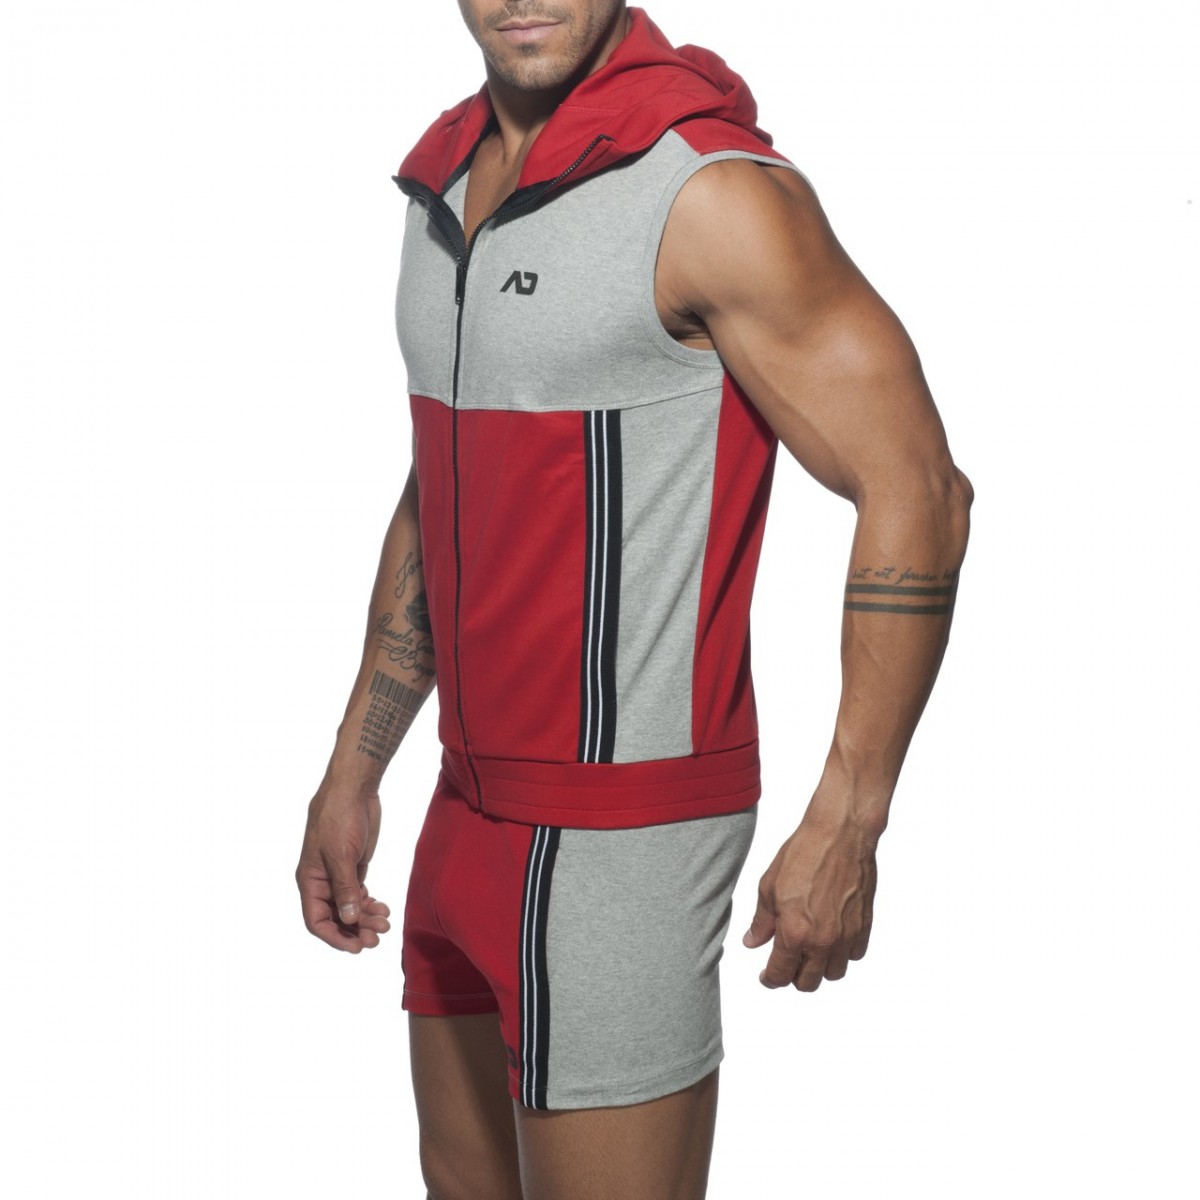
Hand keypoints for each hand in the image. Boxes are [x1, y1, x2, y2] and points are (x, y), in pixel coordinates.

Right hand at [296, 787, 390, 952]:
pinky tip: (383, 909)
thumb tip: (350, 919)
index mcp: (310, 880)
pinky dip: (370, 904)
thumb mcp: (341, 854)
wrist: (354, 789)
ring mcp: (339, 875)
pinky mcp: (354, 867)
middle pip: (336, 918)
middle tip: (377, 938)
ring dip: (366, 919)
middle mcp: (322, 882)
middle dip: (356, 931)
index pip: (316, 921)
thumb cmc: (339, 817)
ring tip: (385, 924)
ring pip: (350, 908)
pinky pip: (360, 894)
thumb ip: (345, 888)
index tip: (356, 947)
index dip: (335, 937)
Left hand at [742, 808, 878, 990]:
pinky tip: (831, 937)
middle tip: (787, 962)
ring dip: (819, 967)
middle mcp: (823, 941)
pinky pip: (855, 955)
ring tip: (809, 949)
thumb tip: (753, 942)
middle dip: (793, 976)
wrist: (841, 834)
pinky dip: (842, 953)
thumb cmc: (804, 853)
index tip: (766, 977)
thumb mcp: (769, 886)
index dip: (769, 980)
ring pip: (834, 973)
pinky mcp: (865, 926)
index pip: (780, 975)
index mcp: (794, 932)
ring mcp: (847, 936)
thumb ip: (762, 921)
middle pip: (808, 983)